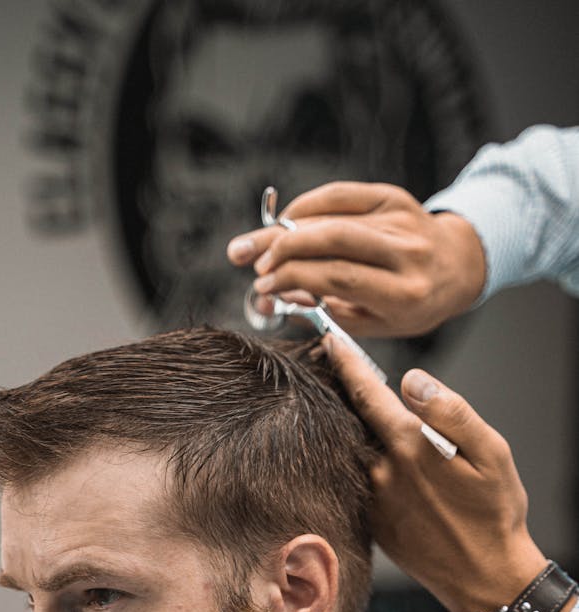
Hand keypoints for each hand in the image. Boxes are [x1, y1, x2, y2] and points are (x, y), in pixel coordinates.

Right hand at [227, 182, 485, 337]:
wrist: (456, 267)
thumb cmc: (409, 305)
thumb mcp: (374, 322)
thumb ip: (325, 310)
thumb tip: (269, 298)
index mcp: (404, 293)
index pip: (338, 276)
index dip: (293, 278)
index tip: (262, 287)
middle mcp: (406, 252)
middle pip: (333, 239)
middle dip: (282, 248)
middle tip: (249, 261)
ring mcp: (400, 220)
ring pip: (331, 216)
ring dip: (285, 229)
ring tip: (256, 246)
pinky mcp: (392, 197)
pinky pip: (339, 195)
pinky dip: (305, 207)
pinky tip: (284, 221)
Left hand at [317, 333, 565, 611]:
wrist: (484, 578)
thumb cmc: (494, 514)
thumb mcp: (492, 454)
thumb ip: (451, 411)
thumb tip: (413, 380)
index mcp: (409, 447)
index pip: (366, 393)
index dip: (347, 362)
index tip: (329, 340)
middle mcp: (380, 472)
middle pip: (347, 420)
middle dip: (336, 391)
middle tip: (324, 363)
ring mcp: (370, 499)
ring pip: (348, 450)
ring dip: (341, 426)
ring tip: (334, 403)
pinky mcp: (369, 521)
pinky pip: (352, 480)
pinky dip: (349, 460)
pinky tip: (356, 453)